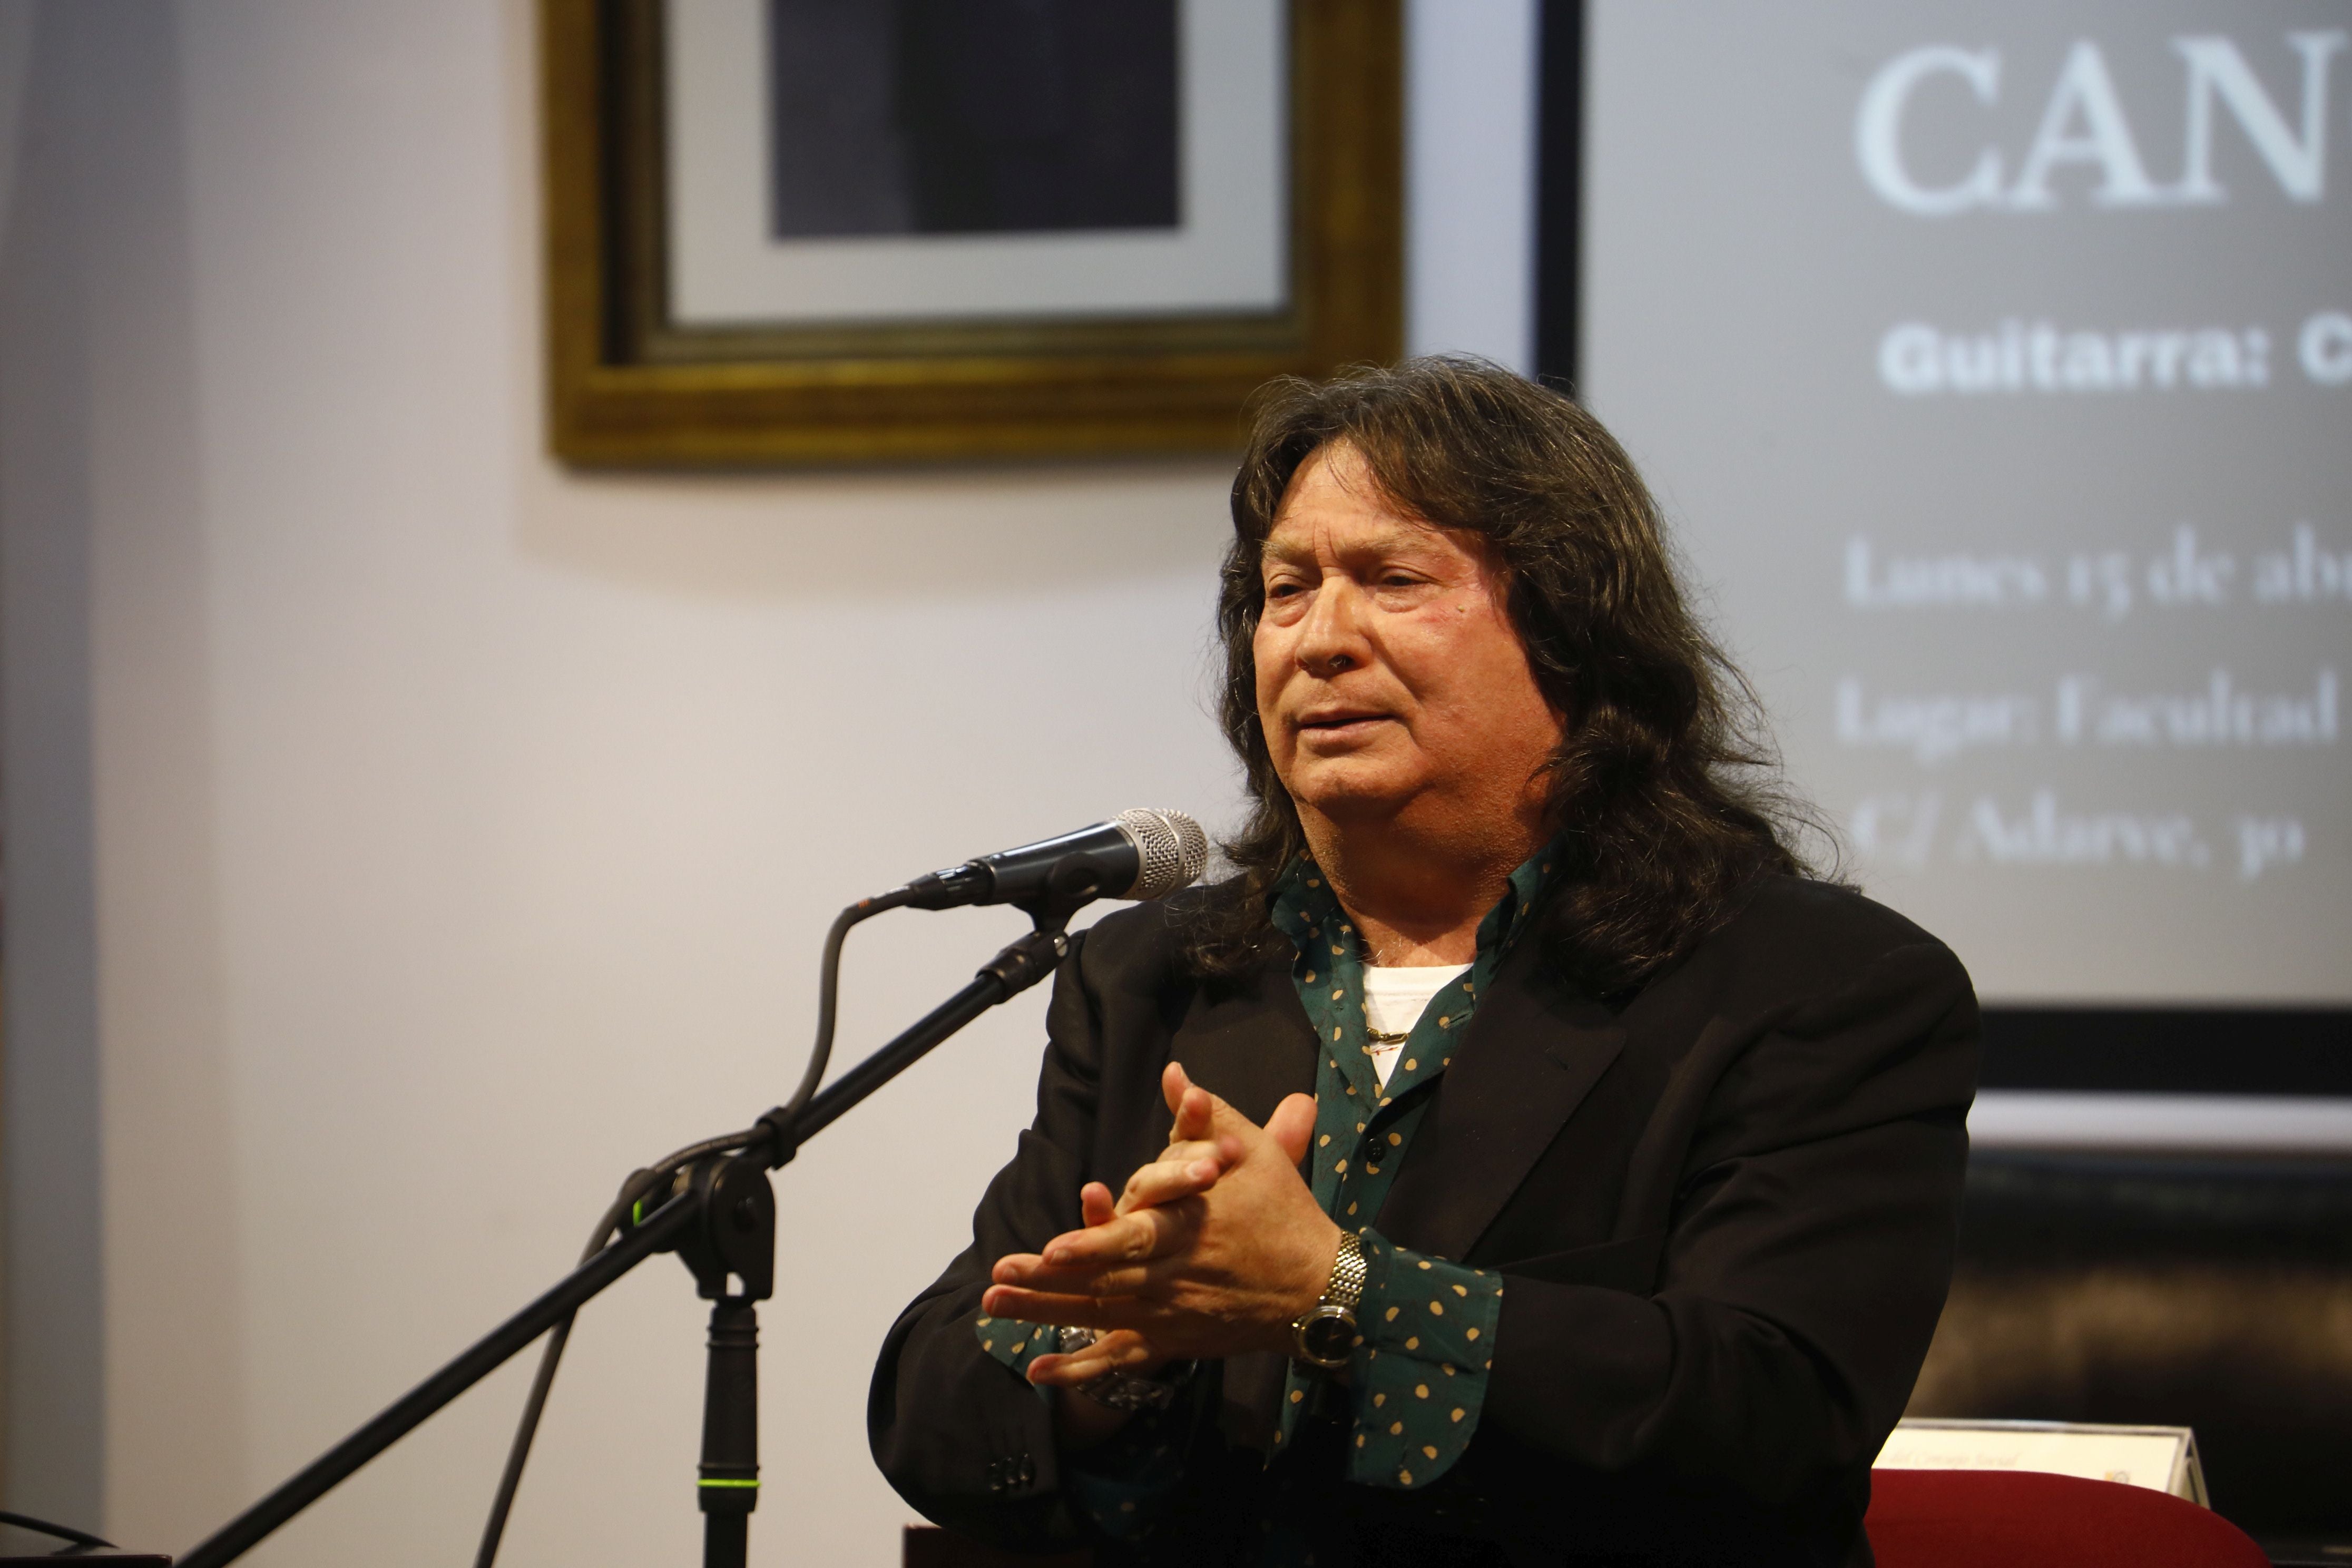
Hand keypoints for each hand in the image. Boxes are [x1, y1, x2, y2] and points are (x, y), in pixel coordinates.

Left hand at [984, 1063, 1338, 1386]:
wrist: (1319, 1286)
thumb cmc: (1284, 1211)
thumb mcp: (1252, 1153)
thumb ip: (1206, 1116)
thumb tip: (1175, 1074)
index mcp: (1189, 1230)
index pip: (1134, 1239)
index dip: (1092, 1245)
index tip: (1052, 1249)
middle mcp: (1174, 1277)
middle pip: (1102, 1282)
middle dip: (1046, 1283)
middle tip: (996, 1278)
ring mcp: (1170, 1314)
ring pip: (1099, 1316)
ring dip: (1044, 1313)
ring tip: (994, 1306)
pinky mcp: (1173, 1339)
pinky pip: (1120, 1358)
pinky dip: (1079, 1369)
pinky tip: (1038, 1371)